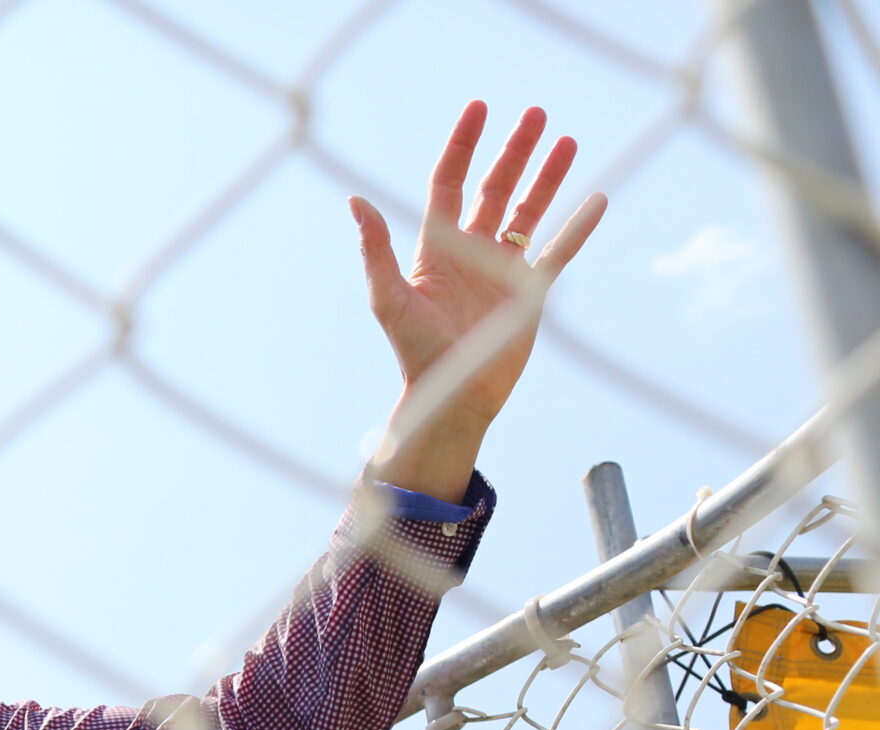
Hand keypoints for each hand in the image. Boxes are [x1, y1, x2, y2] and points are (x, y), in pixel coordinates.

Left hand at [352, 102, 605, 500]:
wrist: (450, 396)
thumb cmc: (415, 352)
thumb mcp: (389, 299)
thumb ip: (375, 250)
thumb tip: (356, 201)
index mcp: (436, 249)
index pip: (450, 184)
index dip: (463, 146)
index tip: (479, 108)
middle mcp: (470, 252)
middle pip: (495, 188)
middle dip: (514, 151)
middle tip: (536, 113)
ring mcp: (502, 271)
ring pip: (529, 211)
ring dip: (548, 176)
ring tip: (567, 139)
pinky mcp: (530, 293)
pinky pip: (559, 252)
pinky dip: (578, 227)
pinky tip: (598, 198)